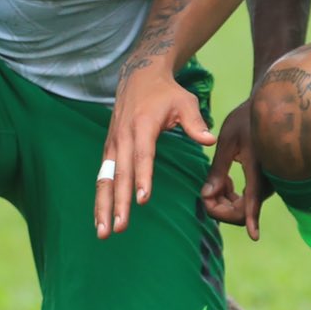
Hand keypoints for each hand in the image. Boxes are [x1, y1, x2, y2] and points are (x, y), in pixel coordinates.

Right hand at [96, 72, 215, 237]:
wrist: (139, 77)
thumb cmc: (167, 93)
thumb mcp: (185, 101)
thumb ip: (196, 123)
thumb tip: (209, 140)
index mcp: (143, 126)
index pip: (142, 155)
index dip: (142, 177)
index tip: (142, 199)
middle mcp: (123, 137)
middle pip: (119, 174)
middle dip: (118, 203)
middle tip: (119, 228)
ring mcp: (113, 144)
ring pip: (104, 179)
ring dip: (103, 207)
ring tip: (104, 232)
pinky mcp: (109, 150)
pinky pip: (102, 177)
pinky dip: (100, 198)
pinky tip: (101, 219)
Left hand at [200, 101, 264, 239]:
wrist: (271, 108)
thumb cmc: (248, 118)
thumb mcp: (227, 140)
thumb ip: (217, 169)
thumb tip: (206, 195)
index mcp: (258, 166)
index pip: (254, 198)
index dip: (252, 218)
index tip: (254, 236)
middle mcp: (268, 179)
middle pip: (242, 211)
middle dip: (218, 207)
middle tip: (206, 189)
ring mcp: (269, 183)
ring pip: (243, 208)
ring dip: (224, 201)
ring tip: (217, 179)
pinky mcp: (266, 183)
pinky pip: (248, 201)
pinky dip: (231, 196)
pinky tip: (226, 180)